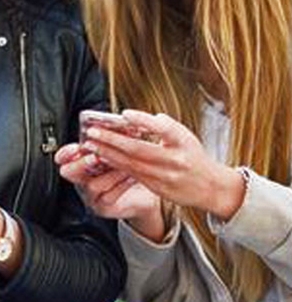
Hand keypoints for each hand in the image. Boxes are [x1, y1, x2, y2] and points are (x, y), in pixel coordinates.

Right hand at [56, 142, 163, 236]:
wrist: (143, 193)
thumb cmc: (128, 168)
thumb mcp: (116, 152)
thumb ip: (107, 142)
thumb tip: (108, 129)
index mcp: (81, 163)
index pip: (63, 158)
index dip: (65, 153)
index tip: (76, 147)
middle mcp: (82, 179)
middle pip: (68, 172)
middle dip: (81, 163)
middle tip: (95, 157)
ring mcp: (91, 194)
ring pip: (92, 185)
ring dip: (109, 173)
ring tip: (123, 165)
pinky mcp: (103, 206)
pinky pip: (108, 196)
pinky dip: (121, 185)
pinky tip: (131, 177)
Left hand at [82, 110, 245, 222]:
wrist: (211, 187)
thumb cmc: (194, 156)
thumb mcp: (185, 137)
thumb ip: (164, 126)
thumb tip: (137, 117)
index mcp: (183, 143)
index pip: (164, 129)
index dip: (143, 120)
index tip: (125, 113)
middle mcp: (175, 160)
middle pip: (139, 149)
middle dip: (112, 140)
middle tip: (93, 131)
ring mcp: (165, 176)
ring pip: (131, 164)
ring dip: (108, 153)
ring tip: (91, 144)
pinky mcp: (157, 188)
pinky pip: (132, 175)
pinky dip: (116, 165)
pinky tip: (102, 158)